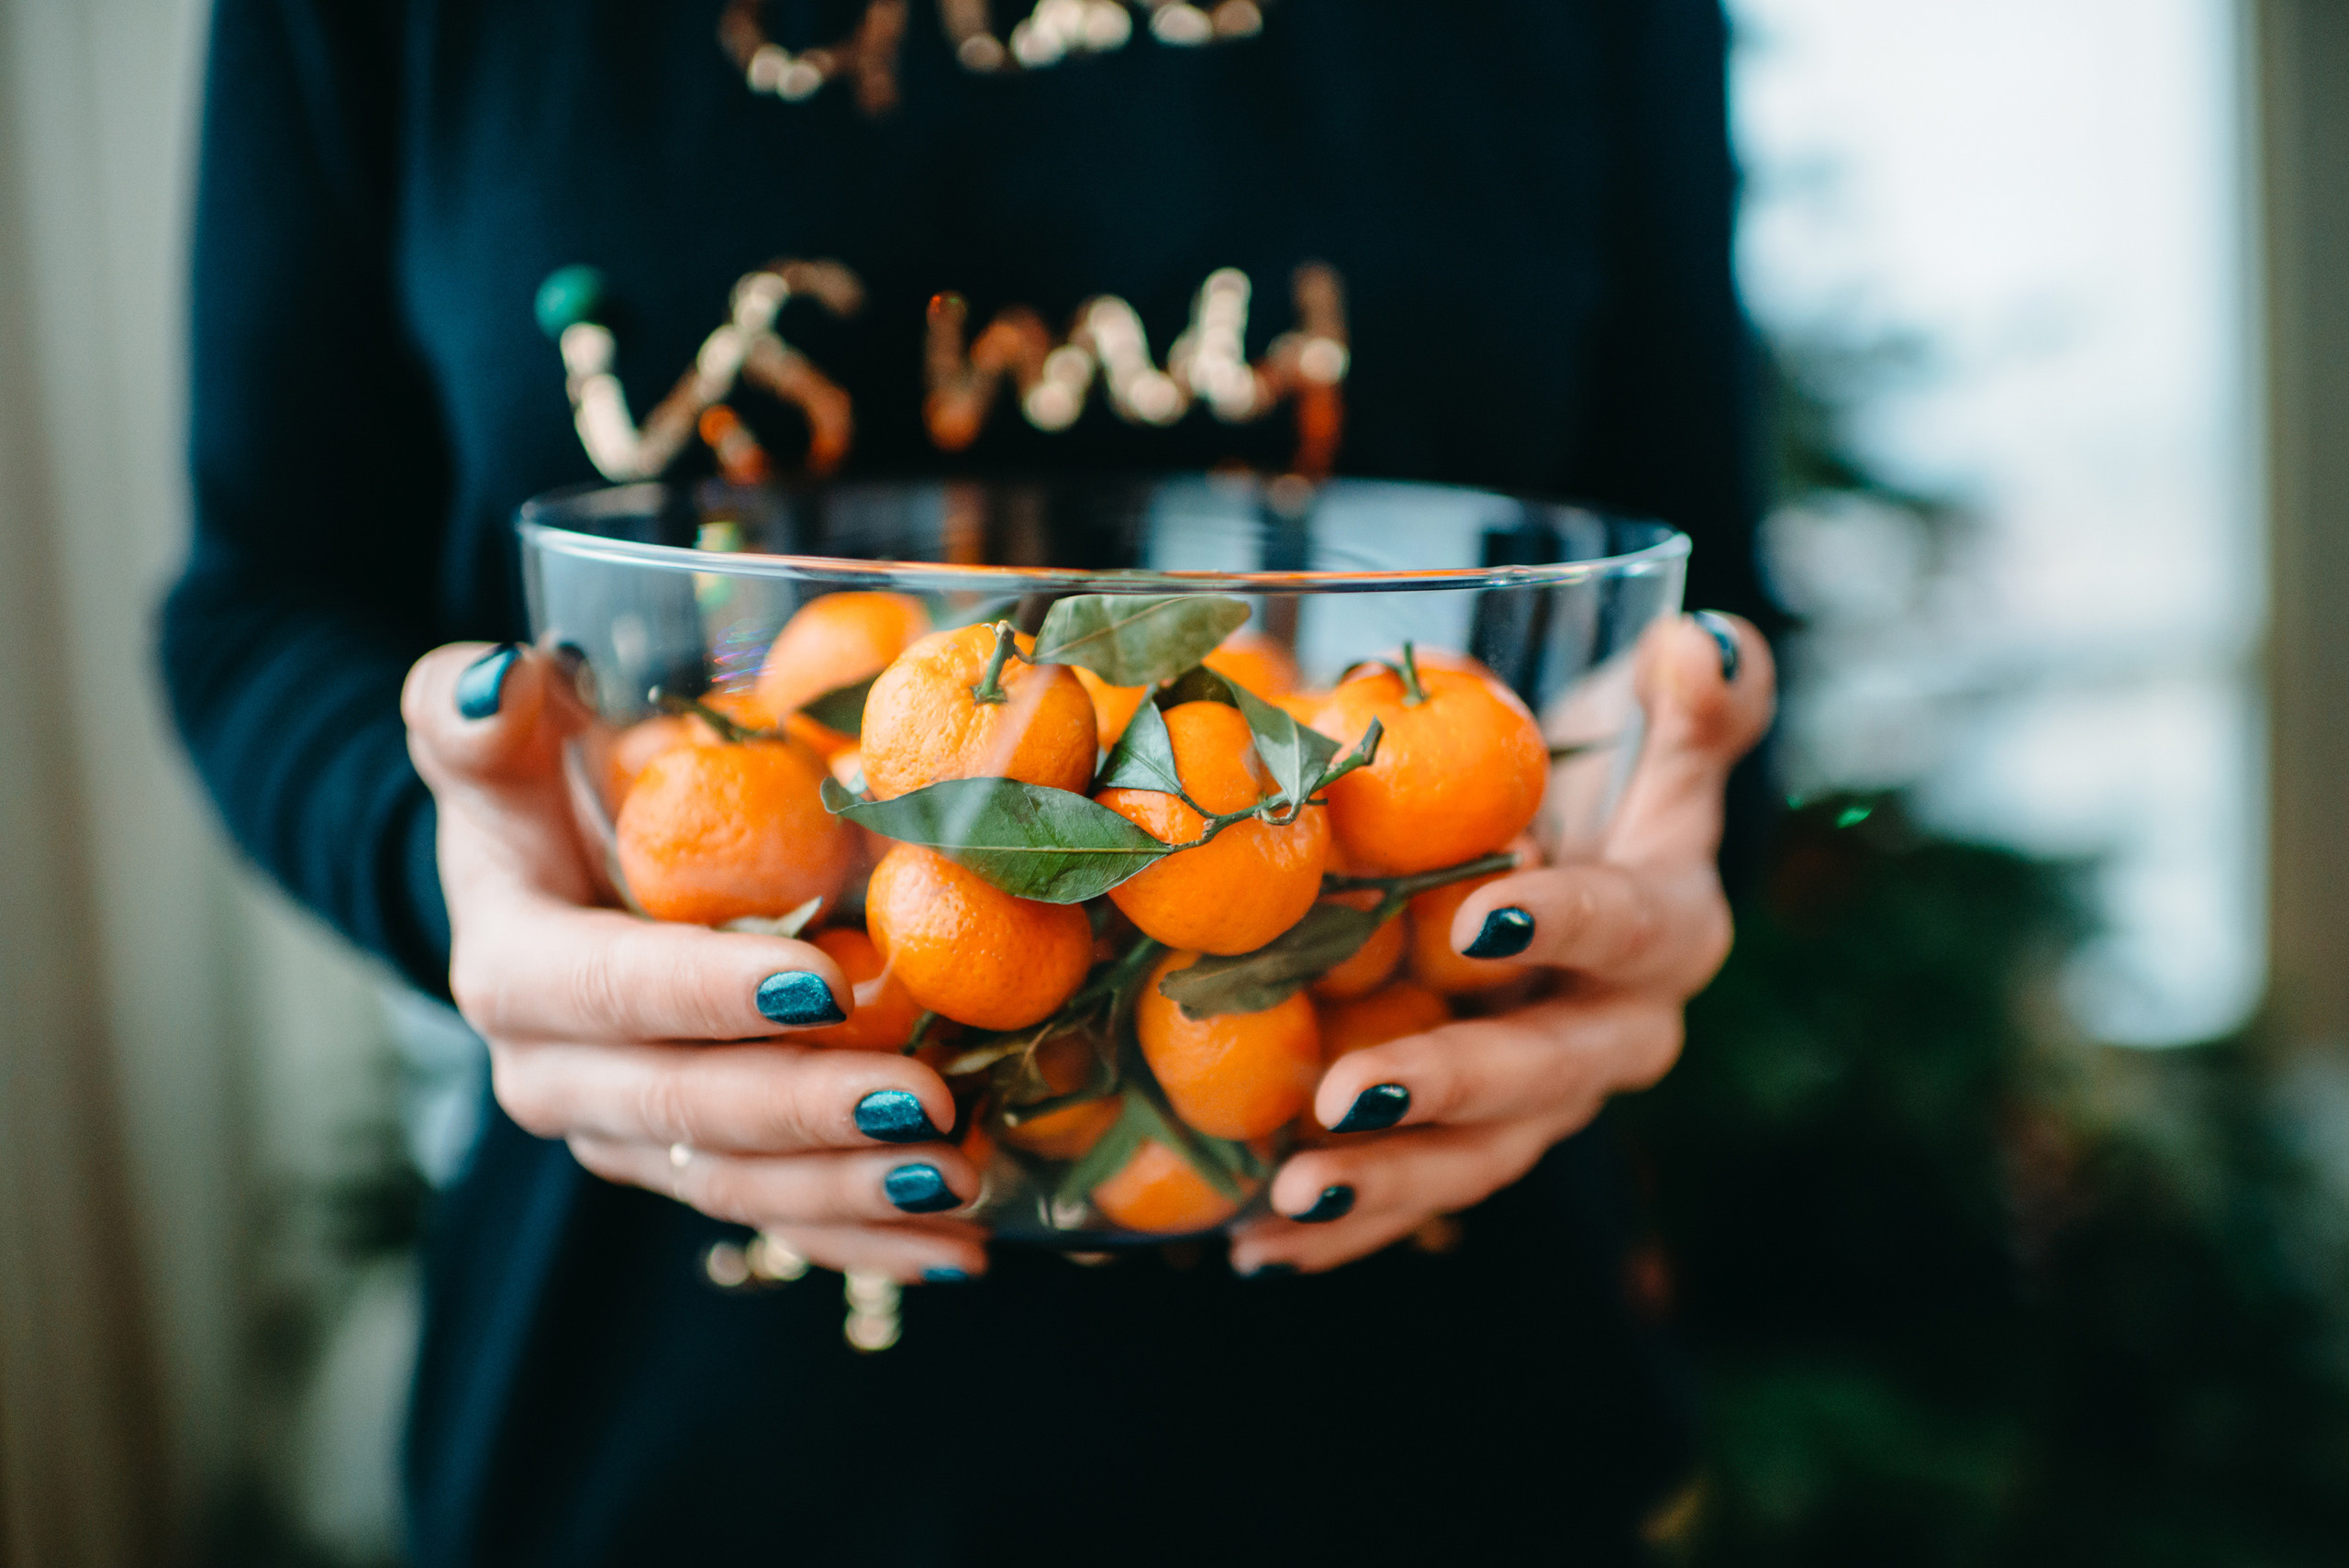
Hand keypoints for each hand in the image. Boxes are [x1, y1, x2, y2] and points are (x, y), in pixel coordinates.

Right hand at [402, 642, 987, 1282]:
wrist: (540, 888)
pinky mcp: (688, 1172)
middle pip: (687, 1109)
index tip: (824, 984)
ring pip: (737, 1186)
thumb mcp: (503, 740)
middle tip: (928, 1104)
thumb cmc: (538, 792)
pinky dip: (865, 1242)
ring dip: (851, 1196)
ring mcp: (624, 1139)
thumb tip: (492, 680)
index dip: (710, 993)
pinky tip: (962, 1252)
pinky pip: (776, 1222)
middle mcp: (554, 1078)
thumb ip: (474, 714)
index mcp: (513, 973)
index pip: (611, 990)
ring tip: (961, 1185)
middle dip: (810, 1114)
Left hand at [1228, 612, 1774, 1274]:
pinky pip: (1417, 1195)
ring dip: (1384, 1187)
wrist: (1584, 865)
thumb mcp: (1655, 727)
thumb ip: (1698, 696)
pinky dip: (1340, 1228)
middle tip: (1347, 1098)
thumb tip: (1706, 645)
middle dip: (1447, 1091)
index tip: (1475, 920)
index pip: (1625, 925)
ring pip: (1479, 1160)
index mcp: (1671, 929)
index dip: (1560, 923)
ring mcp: (1549, 1100)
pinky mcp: (1478, 1141)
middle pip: (1544, 1073)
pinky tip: (1254, 1248)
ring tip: (1285, 1200)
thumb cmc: (1605, 781)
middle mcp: (1619, 1031)